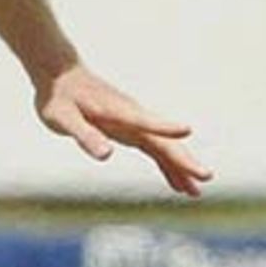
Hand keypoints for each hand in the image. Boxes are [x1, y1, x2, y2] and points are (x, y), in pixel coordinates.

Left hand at [37, 61, 213, 197]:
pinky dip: (166, 166)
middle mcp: (132, 117)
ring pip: (163, 147)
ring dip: (180, 167)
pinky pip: (154, 149)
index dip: (165, 127)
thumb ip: (85, 136)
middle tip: (206, 176)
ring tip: (197, 191)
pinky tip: (177, 184)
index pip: (146, 122)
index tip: (188, 130)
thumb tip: (106, 155)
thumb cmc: (58, 97)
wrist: (59, 75)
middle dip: (185, 159)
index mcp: (118, 113)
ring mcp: (134, 123)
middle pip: (163, 140)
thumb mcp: (63, 119)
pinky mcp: (129, 128)